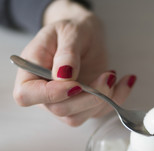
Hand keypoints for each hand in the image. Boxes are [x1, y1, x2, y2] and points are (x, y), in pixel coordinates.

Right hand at [13, 0, 136, 125]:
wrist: (85, 35)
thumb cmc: (70, 31)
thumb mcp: (67, 32)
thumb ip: (66, 53)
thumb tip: (64, 76)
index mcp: (29, 75)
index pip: (27, 96)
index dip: (51, 95)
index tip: (75, 85)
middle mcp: (44, 95)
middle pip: (60, 110)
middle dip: (87, 97)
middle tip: (107, 75)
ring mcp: (64, 104)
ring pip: (80, 117)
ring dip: (102, 99)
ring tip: (112, 73)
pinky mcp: (84, 107)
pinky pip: (98, 113)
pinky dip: (116, 99)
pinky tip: (125, 81)